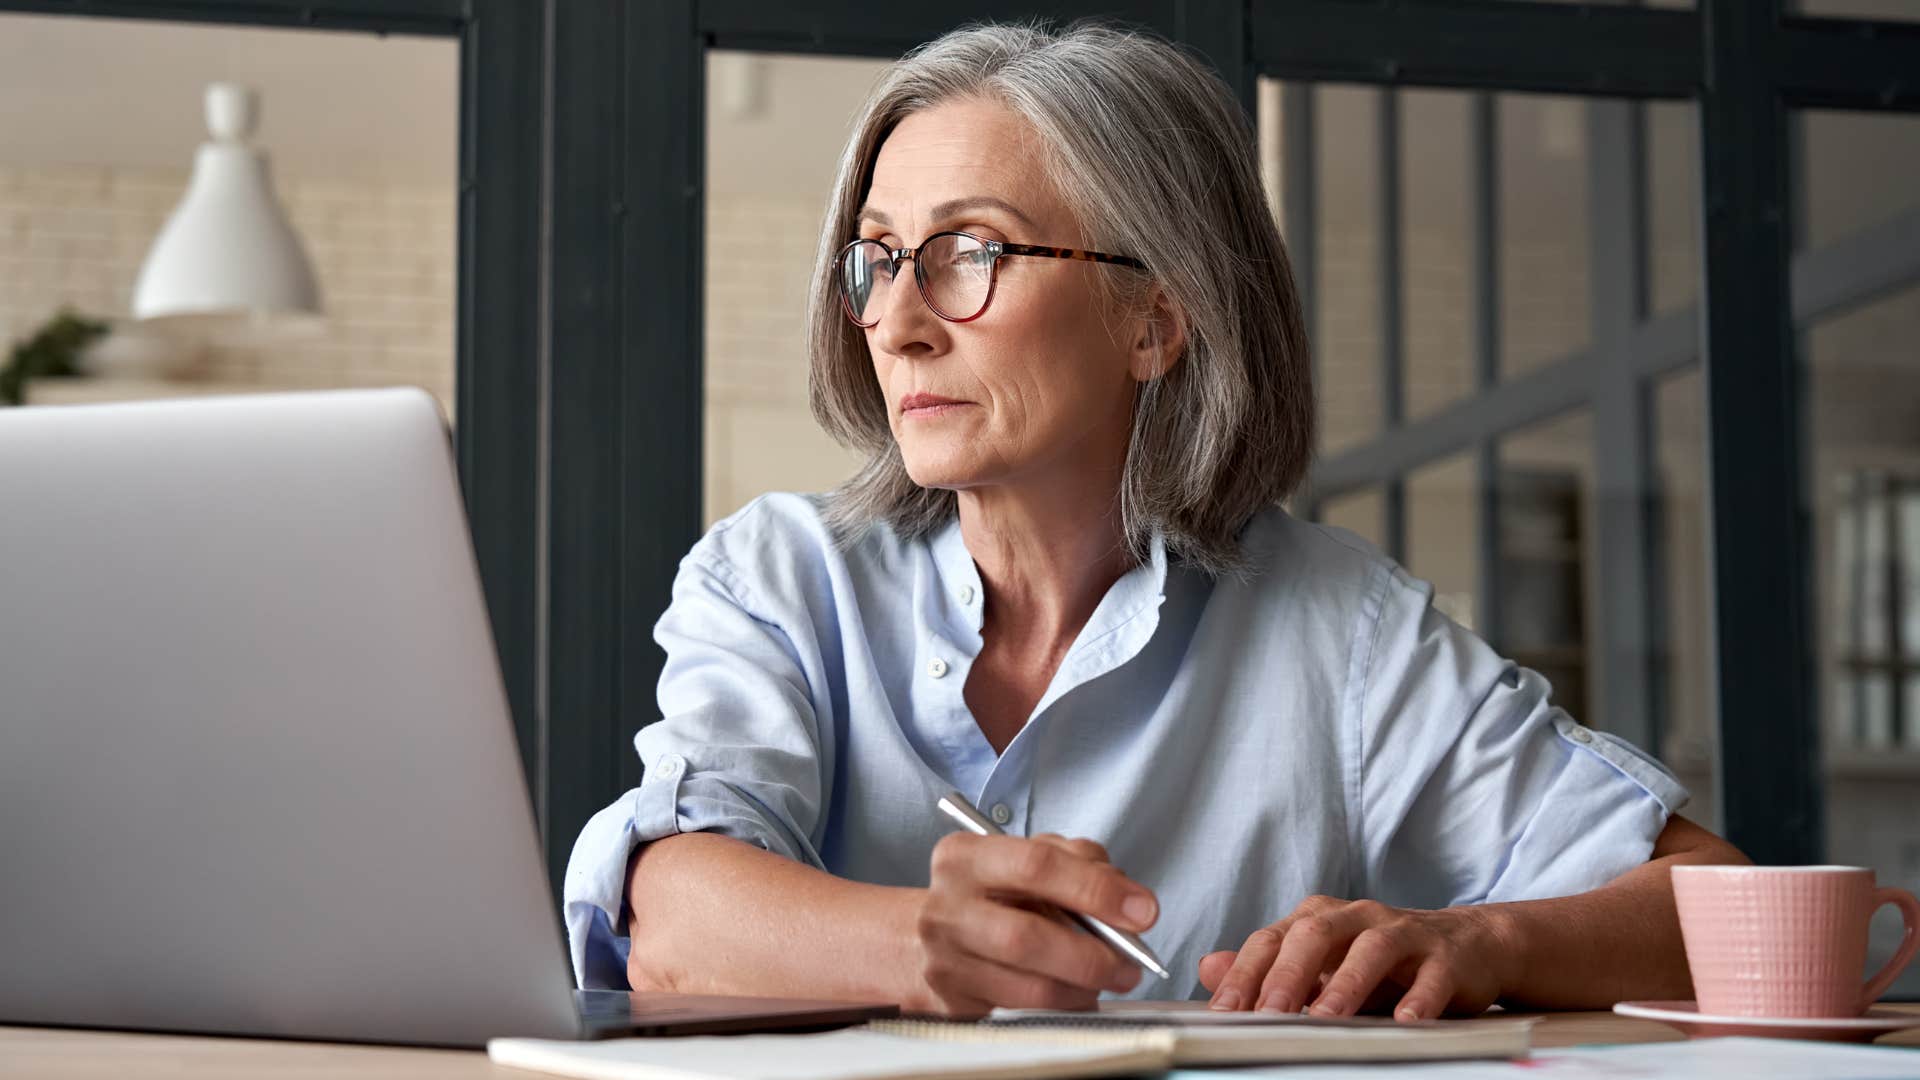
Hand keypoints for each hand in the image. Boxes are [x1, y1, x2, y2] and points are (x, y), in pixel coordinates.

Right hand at [911, 832, 1157, 1016]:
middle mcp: (946, 908)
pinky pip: (1024, 1012)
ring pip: (1029, 986)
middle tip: (1131, 962)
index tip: (1143, 910)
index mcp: (965, 857)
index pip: (1036, 866)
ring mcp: (945, 960)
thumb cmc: (993, 893)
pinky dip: (1064, 1005)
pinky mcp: (953, 1002)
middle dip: (1092, 954)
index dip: (1096, 889)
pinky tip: (1079, 992)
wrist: (927, 936)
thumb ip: (1079, 863)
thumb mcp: (1028, 857)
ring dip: (1084, 987)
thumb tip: (1129, 902)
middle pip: (1027, 937)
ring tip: (1112, 978)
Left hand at [1198, 895, 1512, 1021]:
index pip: (1272, 940)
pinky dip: (1418, 998)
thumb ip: (1268, 968)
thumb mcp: (1323, 965)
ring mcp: (1404, 933)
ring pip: (1371, 949)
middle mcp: (1357, 917)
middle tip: (1267, 1014)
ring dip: (1346, 984)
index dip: (1245, 974)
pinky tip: (1405, 1021)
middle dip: (1287, 976)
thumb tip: (1208, 969)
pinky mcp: (1446, 956)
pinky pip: (1431, 976)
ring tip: (1325, 1018)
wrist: (1470, 947)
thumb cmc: (1385, 962)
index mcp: (1319, 919)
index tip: (1223, 1011)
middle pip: (1314, 935)